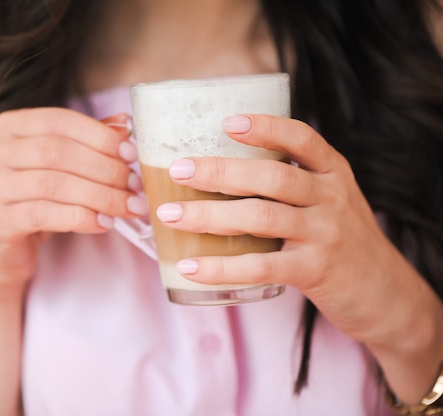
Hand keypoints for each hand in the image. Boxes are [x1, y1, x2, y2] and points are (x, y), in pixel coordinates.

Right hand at [0, 108, 143, 292]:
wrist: (1, 250)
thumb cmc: (34, 201)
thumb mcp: (60, 167)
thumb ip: (87, 142)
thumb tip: (124, 124)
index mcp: (10, 126)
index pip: (60, 121)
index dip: (100, 136)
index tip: (131, 154)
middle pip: (58, 152)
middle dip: (105, 169)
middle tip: (135, 185)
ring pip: (54, 183)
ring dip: (100, 196)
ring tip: (128, 207)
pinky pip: (45, 214)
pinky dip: (81, 218)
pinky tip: (103, 223)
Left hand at [158, 114, 417, 344]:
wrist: (386, 294)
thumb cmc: (342, 241)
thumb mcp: (330, 202)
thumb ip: (292, 186)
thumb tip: (221, 173)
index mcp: (333, 173)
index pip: (302, 138)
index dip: (265, 127)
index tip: (227, 122)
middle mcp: (331, 198)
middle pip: (271, 177)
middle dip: (220, 171)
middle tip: (177, 170)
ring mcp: (325, 234)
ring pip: (261, 217)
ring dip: (210, 215)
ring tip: (170, 215)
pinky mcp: (315, 271)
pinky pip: (261, 267)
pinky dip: (222, 267)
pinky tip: (190, 267)